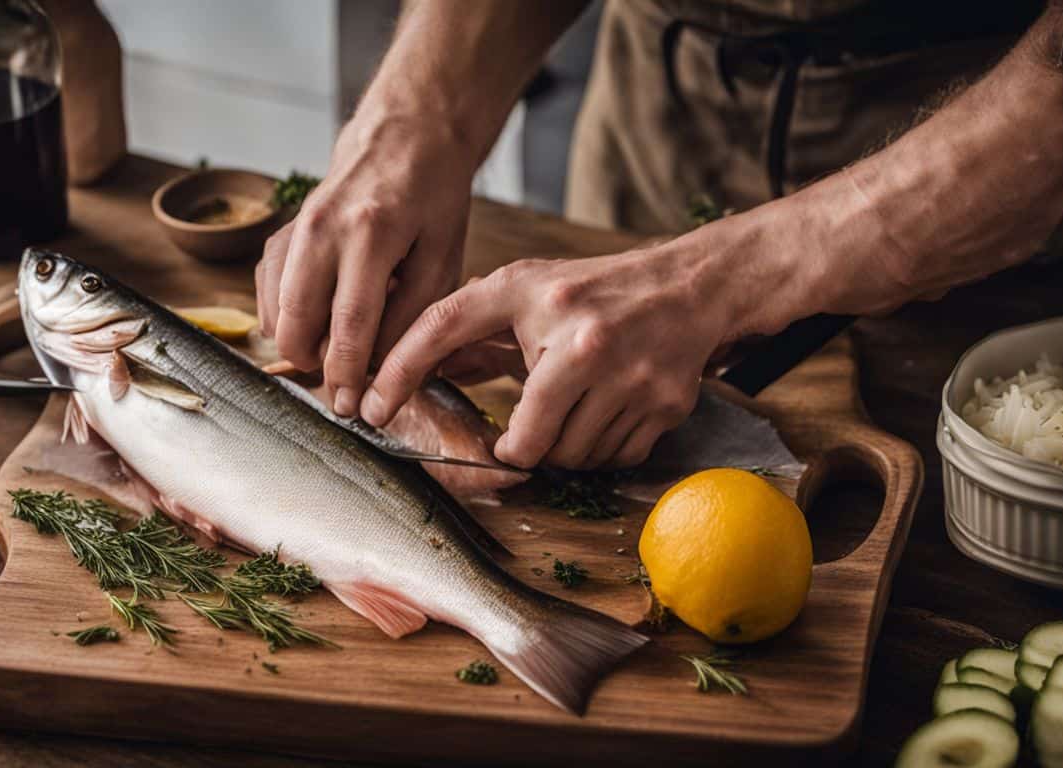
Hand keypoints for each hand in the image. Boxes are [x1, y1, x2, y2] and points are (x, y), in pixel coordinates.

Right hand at [256, 115, 473, 415]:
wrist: (403, 137)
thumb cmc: (432, 199)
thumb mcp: (443, 256)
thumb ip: (412, 314)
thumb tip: (381, 370)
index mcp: (372, 231)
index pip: (349, 322)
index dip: (346, 372)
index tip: (351, 407)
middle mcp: (322, 228)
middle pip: (296, 322)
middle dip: (316, 366)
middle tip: (345, 385)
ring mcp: (294, 229)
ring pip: (274, 313)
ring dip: (302, 343)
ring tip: (341, 346)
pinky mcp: (280, 234)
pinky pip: (268, 295)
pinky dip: (289, 318)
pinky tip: (323, 317)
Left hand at [361, 245, 737, 469]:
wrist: (690, 289)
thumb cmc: (595, 292)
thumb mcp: (526, 293)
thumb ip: (468, 332)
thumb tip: (404, 377)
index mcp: (536, 295)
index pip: (443, 327)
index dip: (399, 371)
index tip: (372, 410)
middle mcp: (583, 339)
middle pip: (525, 439)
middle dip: (520, 445)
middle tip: (522, 436)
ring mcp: (630, 377)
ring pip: (570, 457)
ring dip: (562, 448)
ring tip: (573, 410)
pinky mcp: (664, 406)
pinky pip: (611, 460)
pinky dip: (600, 449)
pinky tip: (606, 411)